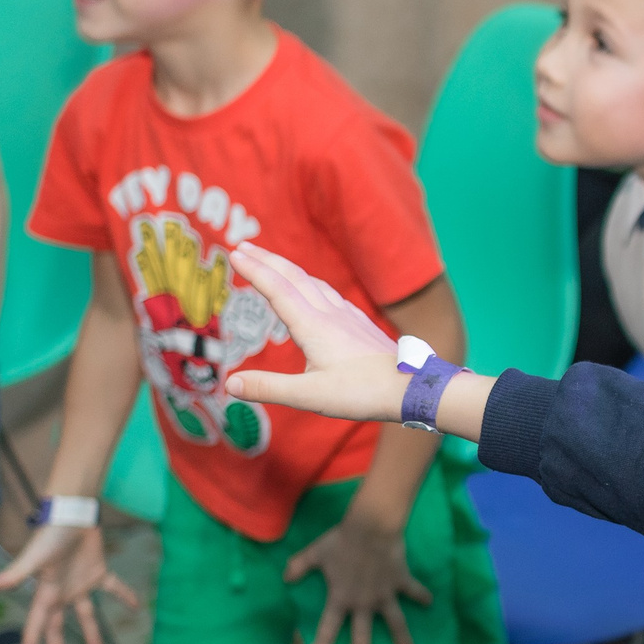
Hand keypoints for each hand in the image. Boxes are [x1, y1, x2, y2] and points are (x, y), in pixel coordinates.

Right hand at [0, 524, 137, 643]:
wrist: (73, 513)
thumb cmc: (51, 535)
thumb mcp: (33, 558)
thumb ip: (14, 574)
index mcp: (46, 594)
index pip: (36, 628)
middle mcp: (62, 593)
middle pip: (58, 627)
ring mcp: (80, 583)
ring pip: (86, 615)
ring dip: (91, 633)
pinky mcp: (98, 571)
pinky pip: (113, 587)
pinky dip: (124, 594)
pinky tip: (136, 605)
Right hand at [222, 242, 404, 421]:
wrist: (413, 388)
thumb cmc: (363, 393)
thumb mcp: (310, 396)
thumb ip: (269, 388)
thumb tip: (230, 384)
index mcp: (313, 326)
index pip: (277, 290)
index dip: (254, 270)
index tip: (234, 253)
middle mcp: (330, 314)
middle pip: (294, 277)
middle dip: (267, 260)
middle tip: (243, 247)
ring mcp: (348, 317)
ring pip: (314, 283)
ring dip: (289, 270)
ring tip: (272, 265)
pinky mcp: (361, 325)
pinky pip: (330, 295)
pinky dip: (311, 285)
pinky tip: (315, 293)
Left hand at [285, 513, 431, 643]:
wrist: (371, 527)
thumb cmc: (341, 541)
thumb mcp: (315, 553)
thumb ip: (299, 566)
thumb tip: (285, 578)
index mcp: (340, 598)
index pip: (328, 628)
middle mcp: (363, 603)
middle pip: (361, 636)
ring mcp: (384, 595)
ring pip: (395, 623)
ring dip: (401, 640)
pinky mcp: (401, 581)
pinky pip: (413, 591)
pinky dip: (422, 595)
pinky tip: (430, 602)